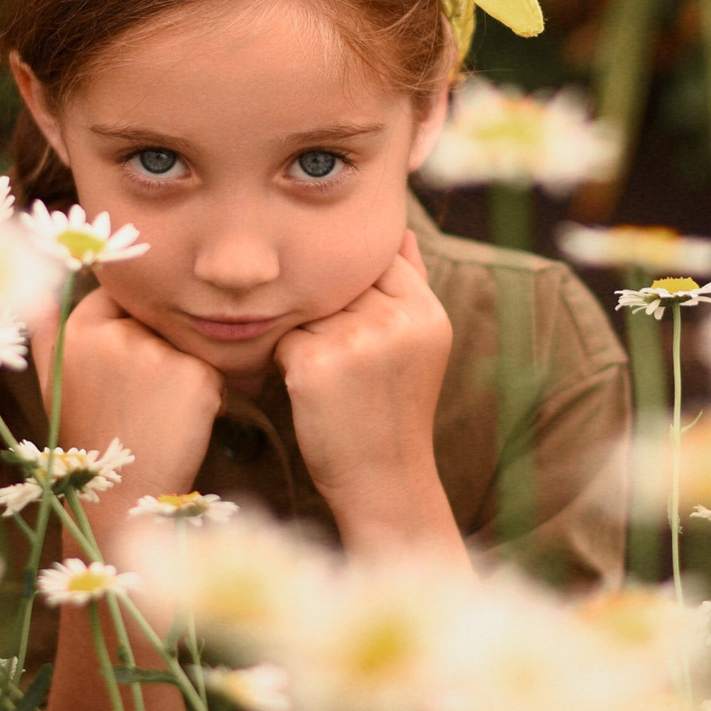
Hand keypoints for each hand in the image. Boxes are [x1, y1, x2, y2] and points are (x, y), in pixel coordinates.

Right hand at [37, 287, 223, 543]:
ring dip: (182, 375)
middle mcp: (116, 333)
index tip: (126, 363)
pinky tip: (179, 426)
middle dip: (159, 352)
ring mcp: (157, 353)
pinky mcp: (195, 375)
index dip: (130, 326)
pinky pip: (212, 371)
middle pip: (157, 322)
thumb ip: (47, 331)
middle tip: (139, 402)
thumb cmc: (89, 436)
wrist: (119, 499)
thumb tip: (39, 293)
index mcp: (80, 328)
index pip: (121, 298)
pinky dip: (207, 396)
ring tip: (156, 415)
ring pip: (186, 346)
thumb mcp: (54, 382)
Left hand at [273, 232, 463, 560]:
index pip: (376, 264)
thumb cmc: (394, 411)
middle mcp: (396, 320)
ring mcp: (356, 340)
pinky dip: (286, 364)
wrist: (384, 481)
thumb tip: (402, 229)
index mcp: (427, 313)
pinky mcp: (316, 364)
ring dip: (306, 337)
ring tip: (331, 382)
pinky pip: (283, 339)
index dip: (356, 294)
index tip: (355, 328)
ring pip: (307, 310)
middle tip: (344, 366)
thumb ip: (411, 284)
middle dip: (329, 317)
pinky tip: (310, 394)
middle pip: (337, 286)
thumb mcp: (419, 345)